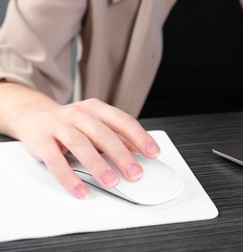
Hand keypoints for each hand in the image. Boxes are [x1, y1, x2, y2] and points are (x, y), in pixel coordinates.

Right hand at [2, 84, 159, 198]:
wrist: (33, 115)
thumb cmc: (71, 123)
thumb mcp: (95, 124)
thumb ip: (116, 137)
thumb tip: (140, 151)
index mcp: (97, 109)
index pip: (123, 121)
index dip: (139, 137)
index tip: (153, 152)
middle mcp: (79, 114)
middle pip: (103, 134)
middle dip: (121, 155)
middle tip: (135, 173)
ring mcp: (60, 126)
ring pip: (81, 145)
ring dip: (98, 165)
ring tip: (112, 182)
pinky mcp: (42, 141)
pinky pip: (56, 161)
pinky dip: (69, 177)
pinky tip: (81, 190)